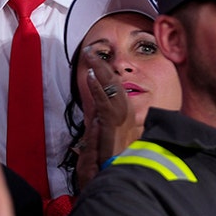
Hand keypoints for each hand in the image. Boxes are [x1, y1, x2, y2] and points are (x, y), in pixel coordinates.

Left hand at [81, 46, 137, 166]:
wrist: (125, 165)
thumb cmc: (117, 152)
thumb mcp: (109, 132)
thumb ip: (102, 120)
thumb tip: (93, 112)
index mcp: (125, 109)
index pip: (115, 84)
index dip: (105, 70)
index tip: (96, 59)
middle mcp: (125, 107)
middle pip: (112, 80)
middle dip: (101, 64)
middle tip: (90, 50)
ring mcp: (120, 113)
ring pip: (109, 85)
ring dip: (98, 69)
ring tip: (90, 56)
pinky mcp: (112, 120)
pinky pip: (103, 100)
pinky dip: (97, 88)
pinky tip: (91, 77)